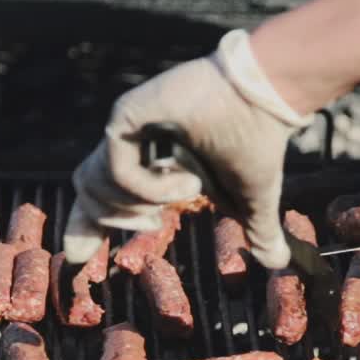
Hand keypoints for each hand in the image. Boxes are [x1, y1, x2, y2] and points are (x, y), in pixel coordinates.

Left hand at [64, 30, 312, 268]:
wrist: (265, 98)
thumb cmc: (258, 140)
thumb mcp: (252, 200)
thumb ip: (256, 233)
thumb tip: (278, 260)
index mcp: (150, 164)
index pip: (99, 196)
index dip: (85, 228)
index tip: (81, 259)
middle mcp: (132, 145)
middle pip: (84, 189)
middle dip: (98, 222)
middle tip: (153, 223)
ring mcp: (127, 129)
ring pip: (92, 184)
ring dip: (135, 206)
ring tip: (183, 195)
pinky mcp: (127, 115)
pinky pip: (115, 170)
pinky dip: (148, 189)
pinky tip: (187, 181)